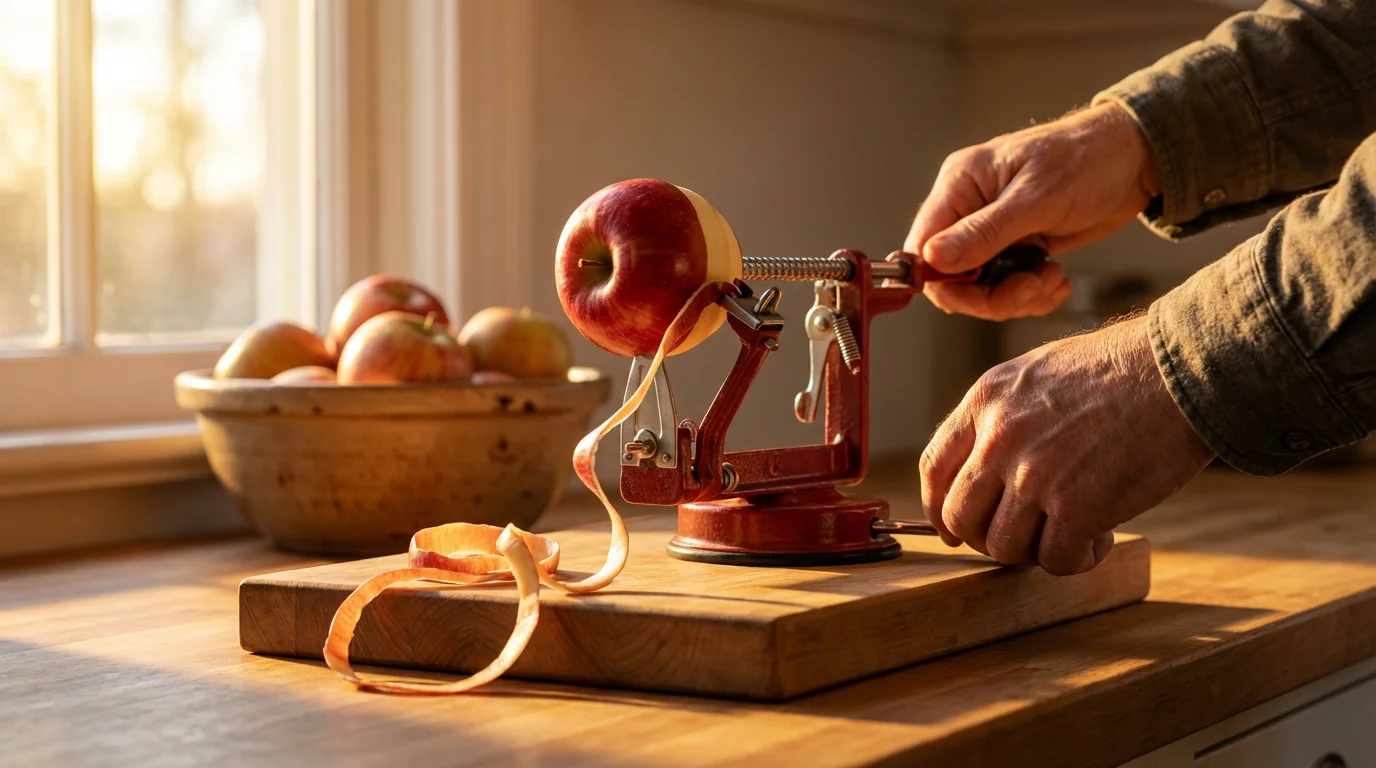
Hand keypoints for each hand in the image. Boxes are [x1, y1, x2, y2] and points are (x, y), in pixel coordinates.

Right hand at [905, 102, 1161, 320]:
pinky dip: (1033, 294)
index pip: (923, 245)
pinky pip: (1007, 289)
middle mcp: (969, 209)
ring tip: (1053, 280)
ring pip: (980, 290)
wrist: (1136, 158)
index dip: (943, 279)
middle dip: (989, 296)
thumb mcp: (1036, 199)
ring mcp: (992, 231)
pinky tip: (1058, 280)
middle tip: (1030, 290)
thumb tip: (931, 259)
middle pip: (950, 277)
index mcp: (960, 185)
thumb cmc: (1086, 160)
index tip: (978, 294)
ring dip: (1017, 297)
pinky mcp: (1016, 248)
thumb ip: (983, 232)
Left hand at [919, 315, 1213, 574]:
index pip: (935, 467)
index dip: (936, 507)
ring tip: (1067, 531)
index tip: (950, 528)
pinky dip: (1076, 559)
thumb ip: (1004, 415)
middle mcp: (1000, 438)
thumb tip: (987, 464)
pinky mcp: (1078, 507)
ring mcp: (1035, 475)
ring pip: (1002, 546)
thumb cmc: (1122, 368)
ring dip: (1033, 551)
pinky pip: (1056, 559)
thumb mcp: (1039, 372)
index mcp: (987, 400)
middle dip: (984, 537)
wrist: (1183, 370)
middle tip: (1018, 538)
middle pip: (960, 515)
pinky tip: (1100, 535)